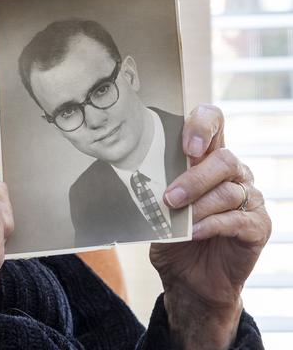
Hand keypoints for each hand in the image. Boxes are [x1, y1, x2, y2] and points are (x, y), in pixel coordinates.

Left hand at [150, 104, 271, 347]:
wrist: (188, 278)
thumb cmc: (172, 235)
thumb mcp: (157, 206)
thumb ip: (158, 186)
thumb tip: (140, 174)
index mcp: (206, 158)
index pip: (214, 121)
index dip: (203, 125)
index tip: (187, 147)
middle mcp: (233, 174)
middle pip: (225, 159)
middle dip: (194, 178)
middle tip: (171, 198)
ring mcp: (249, 199)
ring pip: (230, 190)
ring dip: (200, 205)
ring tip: (180, 220)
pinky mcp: (258, 226)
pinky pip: (239, 219)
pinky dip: (213, 225)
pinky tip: (196, 233)